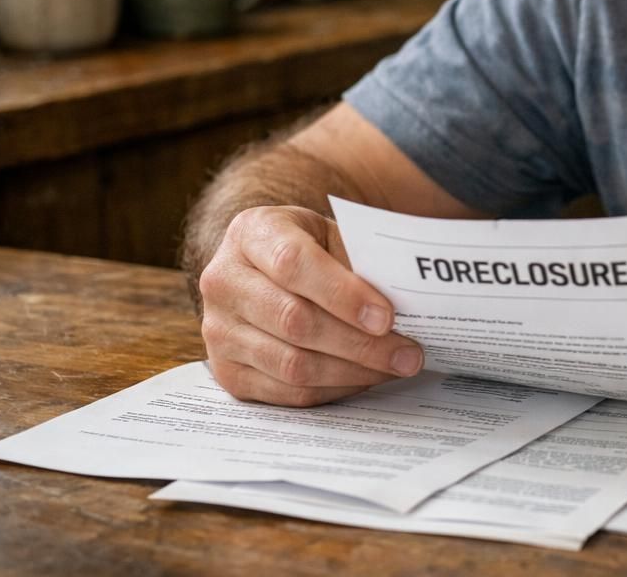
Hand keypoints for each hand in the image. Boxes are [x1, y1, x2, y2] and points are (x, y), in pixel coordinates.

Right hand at [197, 205, 423, 405]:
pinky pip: (287, 392)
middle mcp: (224, 281)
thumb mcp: (330, 235)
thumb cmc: (308, 248)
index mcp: (251, 234)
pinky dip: (335, 389)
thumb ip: (359, 260)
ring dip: (353, 371)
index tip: (387, 317)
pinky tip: (366, 377)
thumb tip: (406, 302)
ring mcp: (218, 331)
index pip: (293, 264)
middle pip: (294, 321)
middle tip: (408, 354)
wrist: (264, 268)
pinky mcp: (227, 372)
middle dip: (360, 343)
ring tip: (395, 367)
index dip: (343, 294)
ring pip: (292, 364)